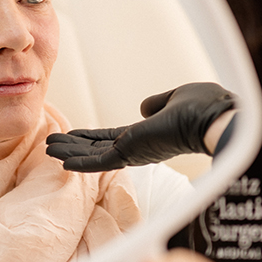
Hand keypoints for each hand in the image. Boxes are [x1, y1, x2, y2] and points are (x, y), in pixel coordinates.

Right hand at [46, 82, 235, 171]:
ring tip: (48, 149)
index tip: (71, 134)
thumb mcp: (174, 100)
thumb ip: (157, 103)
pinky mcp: (132, 155)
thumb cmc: (203, 107)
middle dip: (73, 146)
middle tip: (50, 145)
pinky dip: (80, 162)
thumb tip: (144, 107)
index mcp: (146, 135)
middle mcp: (137, 147)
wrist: (214, 118)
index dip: (89, 136)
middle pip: (96, 148)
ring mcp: (133, 153)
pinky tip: (62, 162)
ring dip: (70, 153)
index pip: (110, 137)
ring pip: (94, 156)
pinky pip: (100, 162)